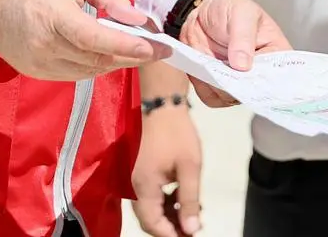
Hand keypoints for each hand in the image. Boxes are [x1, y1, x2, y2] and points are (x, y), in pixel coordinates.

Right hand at [0, 0, 167, 80]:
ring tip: (138, 49)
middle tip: (160, 48)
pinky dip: (97, 64)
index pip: (97, 38)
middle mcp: (46, 45)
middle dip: (134, 56)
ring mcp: (41, 64)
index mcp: (54, 15)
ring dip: (118, 61)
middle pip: (99, 58)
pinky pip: (78, 74)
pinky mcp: (39, 73)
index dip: (130, 46)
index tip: (159, 47)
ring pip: (92, 71)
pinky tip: (109, 52)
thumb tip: (138, 19)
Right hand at [131, 98, 203, 235]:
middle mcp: (134, 187)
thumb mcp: (190, 167)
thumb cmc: (177, 133)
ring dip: (169, 216)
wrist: (162, 104)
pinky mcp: (140, 173)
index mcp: (143, 188)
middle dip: (170, 228)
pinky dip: (165, 203)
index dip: (171, 235)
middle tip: (193, 228)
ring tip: (193, 214)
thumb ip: (190, 200)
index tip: (190, 235)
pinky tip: (182, 198)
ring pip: (149, 209)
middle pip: (149, 220)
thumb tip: (191, 229)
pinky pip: (149, 197)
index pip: (153, 225)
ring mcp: (135, 180)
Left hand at [177, 0, 289, 106]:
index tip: (248, 74)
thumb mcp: (241, 13)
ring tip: (209, 60)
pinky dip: (202, 85)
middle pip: (253, 93)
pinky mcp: (218, 88)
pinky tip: (201, 65)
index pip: (277, 76)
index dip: (265, 81)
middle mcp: (259, 74)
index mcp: (275, 54)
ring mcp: (238, 83)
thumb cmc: (228, 9)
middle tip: (223, 65)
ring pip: (230, 97)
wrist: (201, 13)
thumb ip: (243, 37)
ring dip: (216, 83)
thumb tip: (243, 66)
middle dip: (236, 84)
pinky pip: (210, 97)